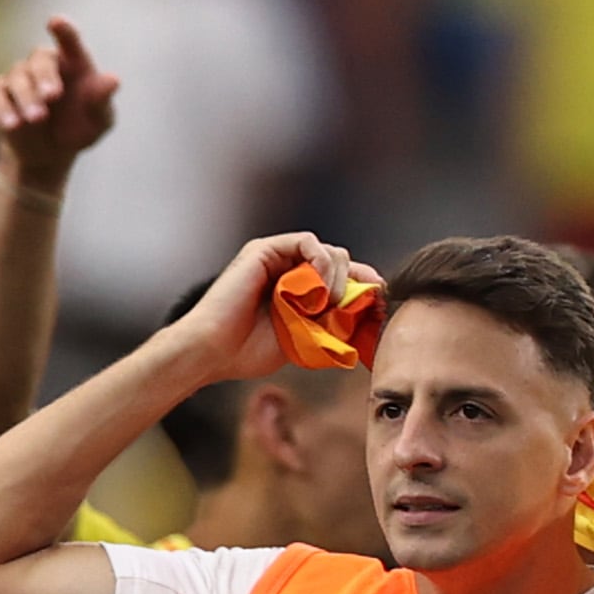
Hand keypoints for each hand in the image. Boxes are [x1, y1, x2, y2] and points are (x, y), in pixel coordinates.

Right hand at [0, 18, 118, 189]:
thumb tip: (113, 80)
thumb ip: (102, 100)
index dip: (63, 30)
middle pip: (39, 58)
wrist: (49, 155)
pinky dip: (3, 109)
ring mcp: (19, 78)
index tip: (55, 21)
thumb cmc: (79, 130)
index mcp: (73, 63)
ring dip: (27, 97)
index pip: (69, 41)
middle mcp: (44, 65)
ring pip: (17, 76)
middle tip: (51, 96)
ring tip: (37, 119)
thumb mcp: (99, 121)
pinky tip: (13, 125)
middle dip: (44, 76)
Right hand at [159, 231, 360, 388]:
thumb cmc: (247, 351)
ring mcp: (275, 257)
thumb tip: (361, 313)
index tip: (380, 297)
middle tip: (355, 303)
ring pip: (328, 250)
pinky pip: (308, 242)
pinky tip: (318, 288)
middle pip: (340, 261)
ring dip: (337, 276)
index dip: (363, 284)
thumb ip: (328, 323)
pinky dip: (321, 262)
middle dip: (355, 281)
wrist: (213, 351)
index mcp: (295, 289)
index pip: (340, 276)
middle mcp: (286, 269)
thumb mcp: (303, 338)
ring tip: (328, 303)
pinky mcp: (264, 249)